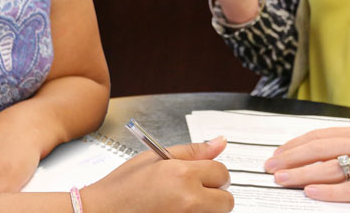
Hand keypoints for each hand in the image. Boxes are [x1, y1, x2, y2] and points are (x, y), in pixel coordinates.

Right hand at [82, 137, 232, 212]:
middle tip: (194, 191)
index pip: (222, 172)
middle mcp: (189, 201)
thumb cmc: (123, 187)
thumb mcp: (156, 158)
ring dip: (206, 209)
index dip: (213, 172)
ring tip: (181, 203)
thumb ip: (192, 151)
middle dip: (215, 194)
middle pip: (226, 200)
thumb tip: (220, 143)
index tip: (205, 174)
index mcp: (183, 175)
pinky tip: (175, 212)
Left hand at [263, 125, 349, 208]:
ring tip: (282, 179)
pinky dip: (329, 191)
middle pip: (318, 149)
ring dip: (302, 174)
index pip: (318, 136)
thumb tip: (320, 152)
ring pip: (330, 168)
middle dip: (290, 158)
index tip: (275, 154)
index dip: (293, 145)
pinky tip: (311, 193)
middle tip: (269, 167)